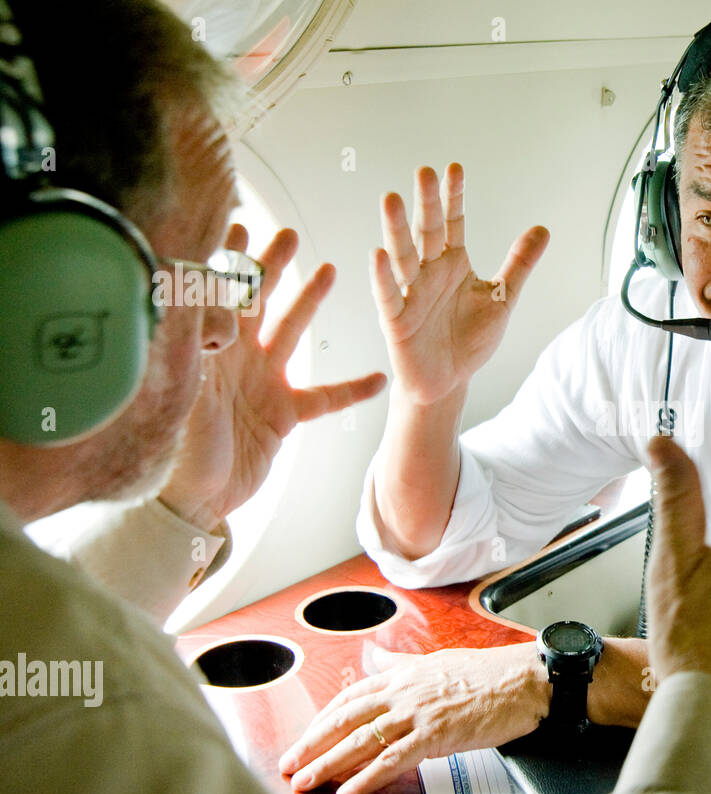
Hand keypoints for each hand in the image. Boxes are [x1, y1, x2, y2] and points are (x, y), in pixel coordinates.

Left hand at [159, 225, 386, 529]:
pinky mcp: (284, 414)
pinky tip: (378, 379)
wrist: (195, 499)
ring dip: (310, 302)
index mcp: (208, 349)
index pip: (217, 292)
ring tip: (329, 270)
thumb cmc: (179, 447)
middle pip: (258, 301)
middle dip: (272, 266)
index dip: (227, 259)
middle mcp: (236, 358)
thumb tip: (200, 289)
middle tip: (288, 236)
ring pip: (292, 333)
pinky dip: (352, 389)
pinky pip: (325, 397)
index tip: (240, 224)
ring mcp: (263, 383)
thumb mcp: (184, 388)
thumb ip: (195, 338)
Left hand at [279, 643, 548, 793]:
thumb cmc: (489, 673)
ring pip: (360, 740)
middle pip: (345, 719)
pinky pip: (392, 759)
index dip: (322, 720)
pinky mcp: (435, 734)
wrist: (525, 681)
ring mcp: (418, 712)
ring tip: (307, 781)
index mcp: (404, 676)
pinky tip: (348, 791)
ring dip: (328, 763)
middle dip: (312, 743)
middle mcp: (404, 692)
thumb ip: (400, 664)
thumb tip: (373, 656)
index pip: (351, 697)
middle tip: (290, 764)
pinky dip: (366, 777)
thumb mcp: (436, 661)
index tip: (304, 738)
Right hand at [373, 163, 548, 404]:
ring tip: (391, 200)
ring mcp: (411, 293)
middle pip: (426, 232)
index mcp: (453, 263)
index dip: (454, 198)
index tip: (454, 168)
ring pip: (402, 256)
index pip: (453, 223)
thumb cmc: (469, 339)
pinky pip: (389, 295)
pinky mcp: (396, 320)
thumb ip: (519, 264)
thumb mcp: (502, 298)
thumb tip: (542, 229)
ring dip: (396, 230)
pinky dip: (382, 277)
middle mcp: (429, 272)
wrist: (448, 382)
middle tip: (424, 172)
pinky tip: (377, 254)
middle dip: (426, 204)